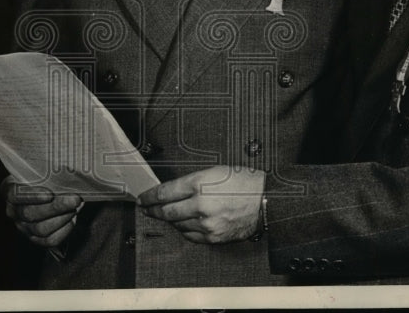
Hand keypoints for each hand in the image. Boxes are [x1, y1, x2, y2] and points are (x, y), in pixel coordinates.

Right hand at [2, 176, 81, 247]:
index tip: (50, 194)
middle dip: (55, 207)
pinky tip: (72, 219)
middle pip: (30, 213)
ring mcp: (23, 226)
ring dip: (62, 218)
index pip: (15, 195)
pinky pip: (49, 240)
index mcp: (9, 190)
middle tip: (75, 199)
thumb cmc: (46, 176)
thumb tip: (64, 169)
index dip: (32, 196)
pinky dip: (63, 231)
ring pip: (40, 229)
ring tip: (75, 207)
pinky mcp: (35, 238)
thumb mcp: (41, 168)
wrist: (53, 191)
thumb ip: (47, 168)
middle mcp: (13, 210)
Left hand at [137, 166, 264, 243]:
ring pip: (177, 224)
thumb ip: (191, 182)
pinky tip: (182, 224)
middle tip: (146, 209)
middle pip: (167, 211)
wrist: (265, 200)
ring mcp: (206, 223)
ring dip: (169, 220)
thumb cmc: (243, 182)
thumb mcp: (214, 171)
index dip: (150, 197)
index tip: (143, 198)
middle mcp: (200, 205)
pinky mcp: (213, 237)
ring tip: (165, 215)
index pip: (164, 193)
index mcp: (199, 184)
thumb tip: (172, 191)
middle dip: (153, 210)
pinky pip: (191, 235)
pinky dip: (184, 229)